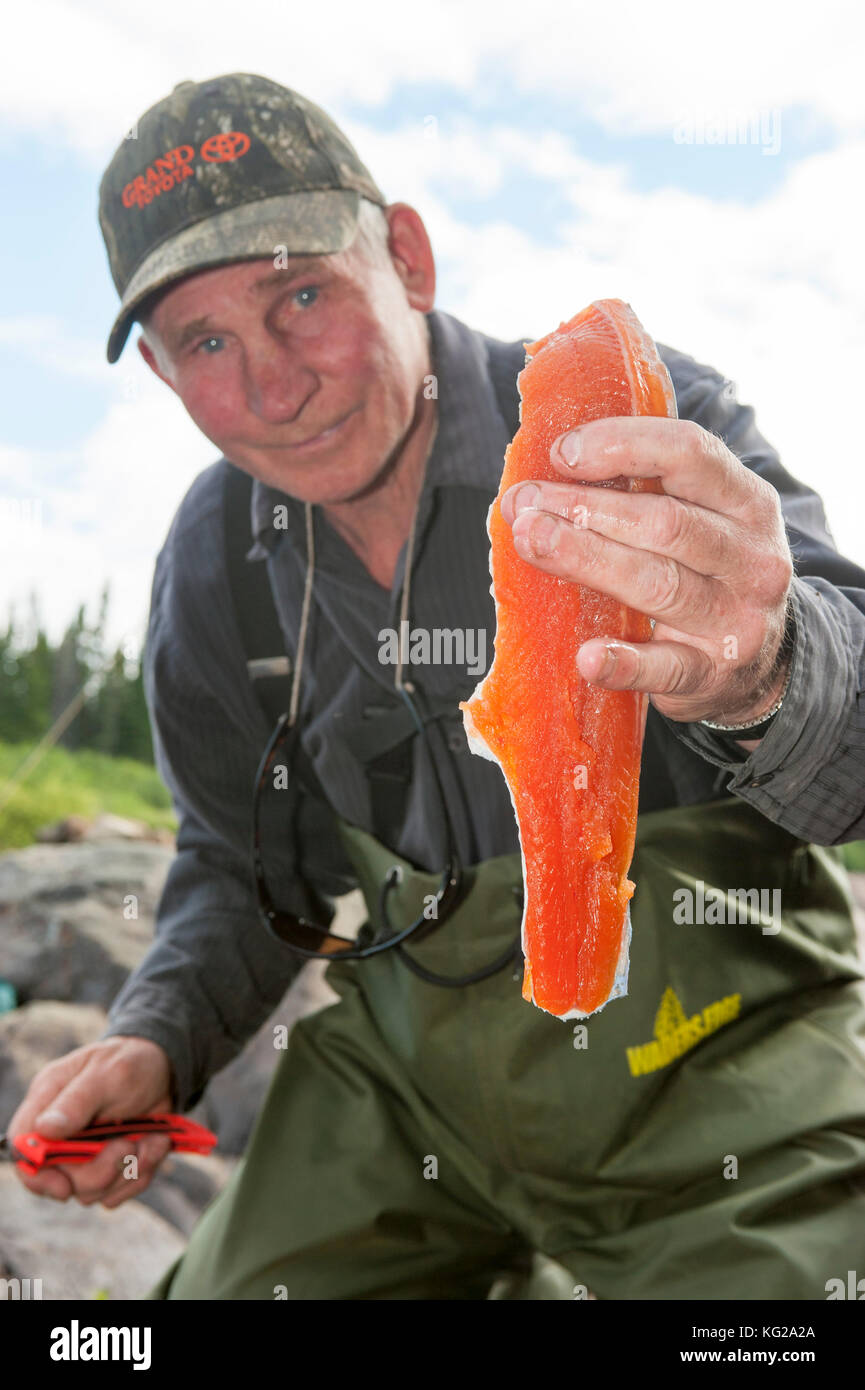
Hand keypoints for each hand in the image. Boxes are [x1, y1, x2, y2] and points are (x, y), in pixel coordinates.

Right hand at [6, 1036, 174, 1208]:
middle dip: (100, 1170)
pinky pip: (118, 1192)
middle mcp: (60, 1134)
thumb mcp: (109, 1073)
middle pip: (63, 1179)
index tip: (64, 1186)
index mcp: (47, 1103)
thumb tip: (44, 1129)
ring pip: (92, 1192)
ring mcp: (84, 1155)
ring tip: (149, 1138)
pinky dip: (141, 1173)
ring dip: (127, 1170)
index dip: (37, 1174)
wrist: (164, 1070)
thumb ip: (77, 1101)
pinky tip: (154, 1144)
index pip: (23, 1148)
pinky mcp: (109, 1167)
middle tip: (127, 1145)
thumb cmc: (130, 1062)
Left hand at [500, 416, 793, 724]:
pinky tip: (587, 657)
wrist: (765, 665)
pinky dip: (624, 663)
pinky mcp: (713, 675)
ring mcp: (736, 619)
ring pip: (658, 584)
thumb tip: (543, 483)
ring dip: (586, 559)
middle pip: (665, 522)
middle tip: (523, 503)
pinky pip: (665, 668)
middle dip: (585, 507)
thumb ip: (643, 493)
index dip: (623, 445)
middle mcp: (751, 558)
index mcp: (747, 502)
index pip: (690, 454)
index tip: (561, 452)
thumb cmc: (709, 575)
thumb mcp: (702, 520)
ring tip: (531, 542)